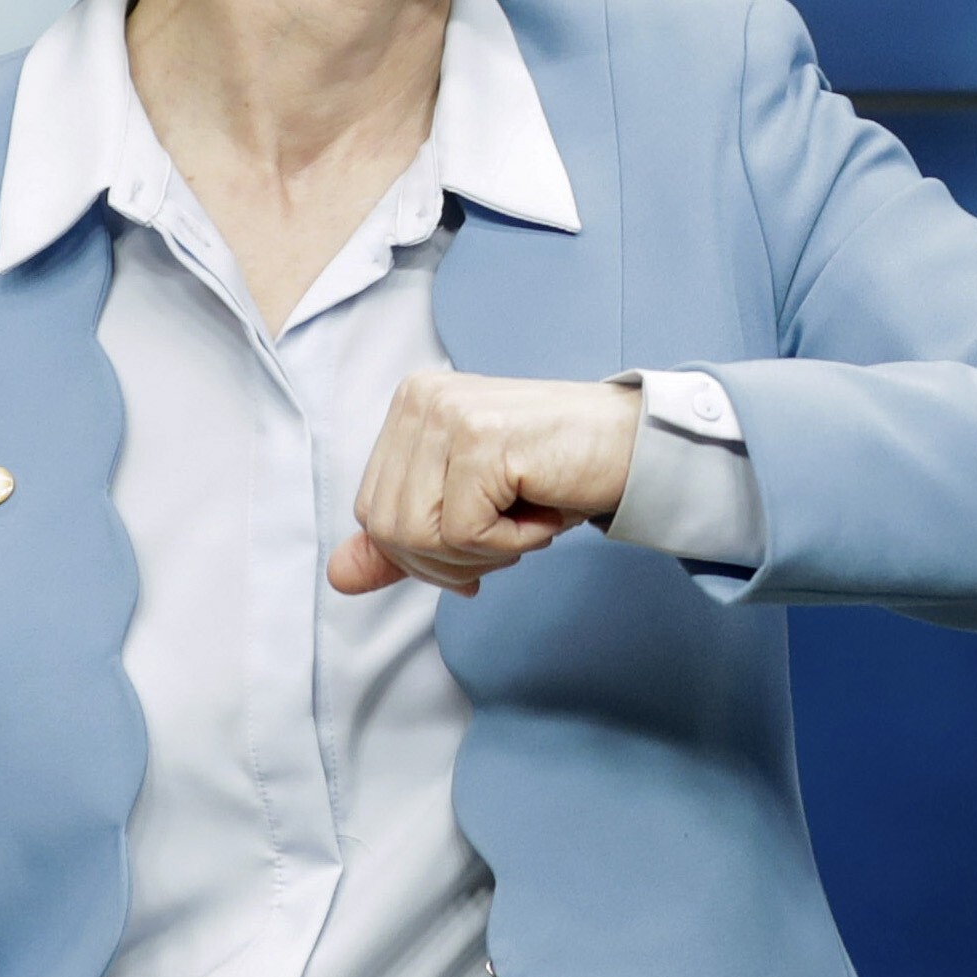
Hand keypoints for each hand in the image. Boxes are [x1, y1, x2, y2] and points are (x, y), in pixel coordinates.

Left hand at [330, 368, 642, 595]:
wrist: (637, 445)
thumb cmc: (558, 471)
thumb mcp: (468, 509)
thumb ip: (403, 542)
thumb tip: (339, 577)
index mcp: (410, 406)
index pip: (372, 512)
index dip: (424, 553)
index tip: (481, 542)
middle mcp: (421, 399)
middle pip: (390, 530)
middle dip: (451, 559)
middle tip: (510, 535)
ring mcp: (449, 414)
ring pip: (419, 537)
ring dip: (484, 551)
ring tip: (526, 519)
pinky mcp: (482, 439)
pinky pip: (464, 533)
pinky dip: (512, 541)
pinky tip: (543, 510)